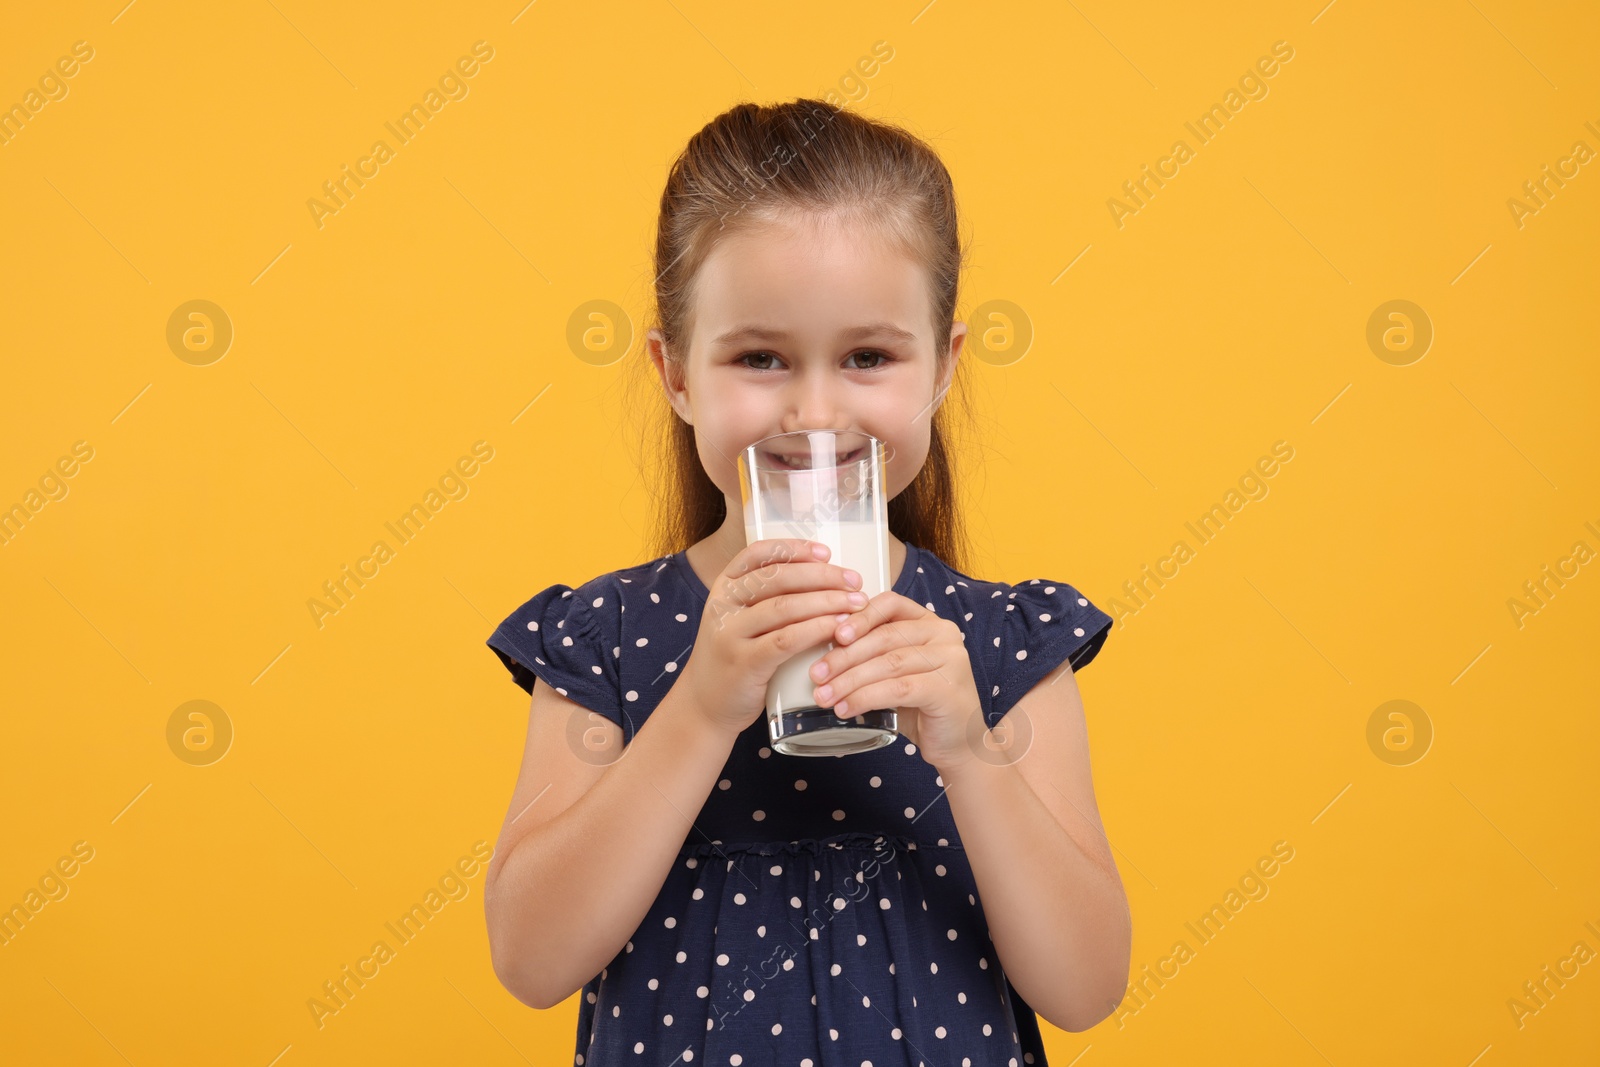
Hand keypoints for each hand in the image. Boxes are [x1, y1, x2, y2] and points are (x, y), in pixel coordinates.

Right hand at [678, 539, 868, 738]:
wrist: (704, 705)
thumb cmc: (735, 657)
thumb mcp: (740, 619)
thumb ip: (769, 598)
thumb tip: (824, 576)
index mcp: (725, 586)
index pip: (759, 554)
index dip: (795, 549)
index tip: (826, 553)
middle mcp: (724, 604)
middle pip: (779, 577)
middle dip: (823, 576)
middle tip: (854, 582)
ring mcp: (730, 633)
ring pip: (785, 607)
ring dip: (827, 602)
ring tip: (855, 604)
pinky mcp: (744, 663)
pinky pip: (786, 640)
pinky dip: (816, 630)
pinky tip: (837, 627)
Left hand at [808, 591, 985, 775]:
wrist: (958, 743)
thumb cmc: (922, 705)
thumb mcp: (896, 672)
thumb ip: (873, 655)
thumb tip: (825, 655)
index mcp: (929, 622)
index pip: (890, 605)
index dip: (859, 617)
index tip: (834, 635)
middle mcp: (943, 634)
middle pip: (884, 637)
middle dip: (844, 657)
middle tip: (817, 675)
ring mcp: (950, 660)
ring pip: (888, 664)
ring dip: (850, 681)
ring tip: (825, 695)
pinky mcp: (947, 689)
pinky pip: (897, 689)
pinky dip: (866, 698)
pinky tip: (847, 708)